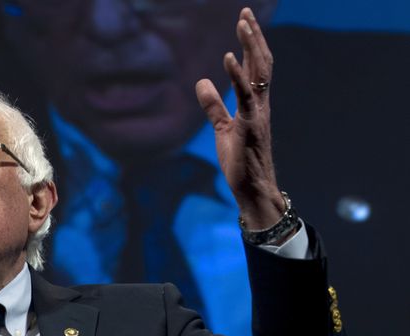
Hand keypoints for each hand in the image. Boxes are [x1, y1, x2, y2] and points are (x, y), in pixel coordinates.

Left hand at [195, 8, 282, 229]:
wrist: (252, 189)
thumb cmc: (240, 162)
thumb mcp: (222, 129)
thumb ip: (213, 106)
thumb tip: (201, 82)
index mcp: (255, 104)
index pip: (256, 66)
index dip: (251, 43)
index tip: (245, 20)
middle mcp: (261, 104)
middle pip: (261, 62)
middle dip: (254, 36)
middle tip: (245, 12)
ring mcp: (257, 113)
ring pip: (259, 72)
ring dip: (251, 46)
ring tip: (242, 22)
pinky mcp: (249, 125)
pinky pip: (245, 95)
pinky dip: (237, 74)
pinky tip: (228, 57)